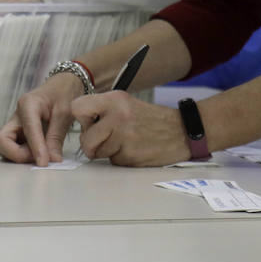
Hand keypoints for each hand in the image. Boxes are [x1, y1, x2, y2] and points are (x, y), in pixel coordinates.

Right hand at [0, 72, 86, 165]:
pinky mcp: (17, 133)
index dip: (35, 149)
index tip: (44, 163)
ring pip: (2, 146)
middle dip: (16, 154)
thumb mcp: (65, 114)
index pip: (27, 130)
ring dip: (18, 155)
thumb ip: (56, 138)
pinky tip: (39, 152)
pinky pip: (12, 148)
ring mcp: (14, 125)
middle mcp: (16, 116)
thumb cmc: (63, 95)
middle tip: (39, 157)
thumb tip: (52, 160)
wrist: (61, 86)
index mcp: (28, 104)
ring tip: (41, 154)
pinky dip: (22, 155)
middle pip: (0, 141)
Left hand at [72, 93, 189, 166]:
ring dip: (108, 152)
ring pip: (99, 153)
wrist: (183, 131)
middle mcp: (117, 116)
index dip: (81, 120)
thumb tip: (81, 126)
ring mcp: (125, 137)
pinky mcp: (132, 155)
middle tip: (106, 140)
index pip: (77, 108)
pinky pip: (114, 162)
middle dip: (92, 145)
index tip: (90, 124)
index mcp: (114, 99)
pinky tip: (135, 150)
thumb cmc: (150, 119)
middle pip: (86, 139)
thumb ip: (102, 110)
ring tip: (125, 142)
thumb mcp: (125, 104)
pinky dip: (121, 159)